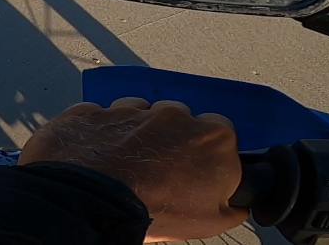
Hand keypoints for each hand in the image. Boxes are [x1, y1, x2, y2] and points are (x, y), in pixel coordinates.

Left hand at [20, 98, 247, 242]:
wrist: (94, 202)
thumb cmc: (158, 211)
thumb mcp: (213, 220)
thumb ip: (233, 202)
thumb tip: (235, 200)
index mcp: (212, 135)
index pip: (221, 131)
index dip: (208, 151)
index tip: (197, 168)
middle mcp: (172, 112)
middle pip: (178, 119)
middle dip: (171, 138)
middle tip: (159, 170)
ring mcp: (129, 108)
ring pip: (138, 114)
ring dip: (135, 133)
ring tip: (125, 164)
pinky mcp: (93, 111)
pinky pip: (101, 118)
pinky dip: (101, 133)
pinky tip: (98, 156)